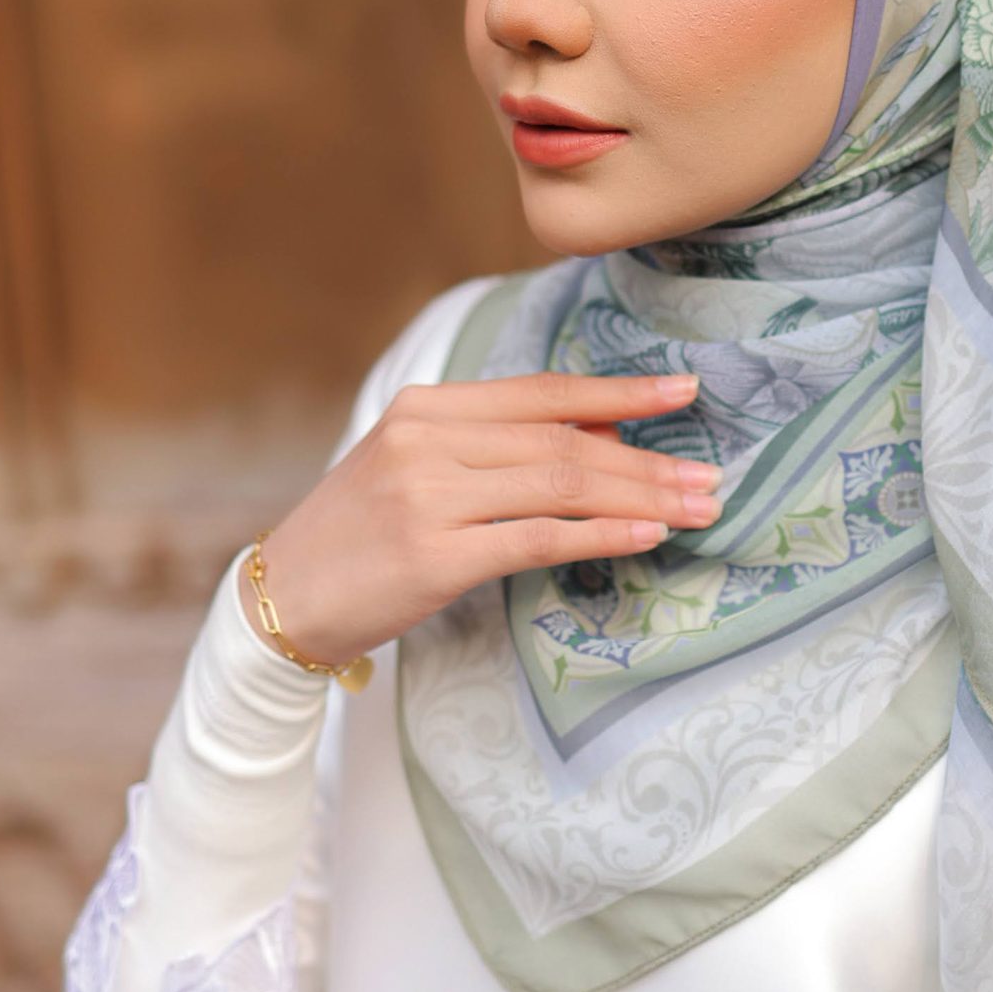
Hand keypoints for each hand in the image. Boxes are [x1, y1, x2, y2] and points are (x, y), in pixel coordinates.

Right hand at [239, 370, 717, 667]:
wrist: (282, 600)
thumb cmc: (361, 536)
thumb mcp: (418, 470)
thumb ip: (499, 448)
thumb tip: (602, 434)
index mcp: (426, 408)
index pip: (543, 392)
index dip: (620, 392)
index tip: (683, 392)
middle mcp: (427, 442)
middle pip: (564, 440)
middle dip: (647, 458)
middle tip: (710, 477)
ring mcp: (429, 497)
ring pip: (562, 485)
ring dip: (641, 495)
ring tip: (696, 507)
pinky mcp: (435, 556)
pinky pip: (540, 538)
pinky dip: (602, 533)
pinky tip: (646, 534)